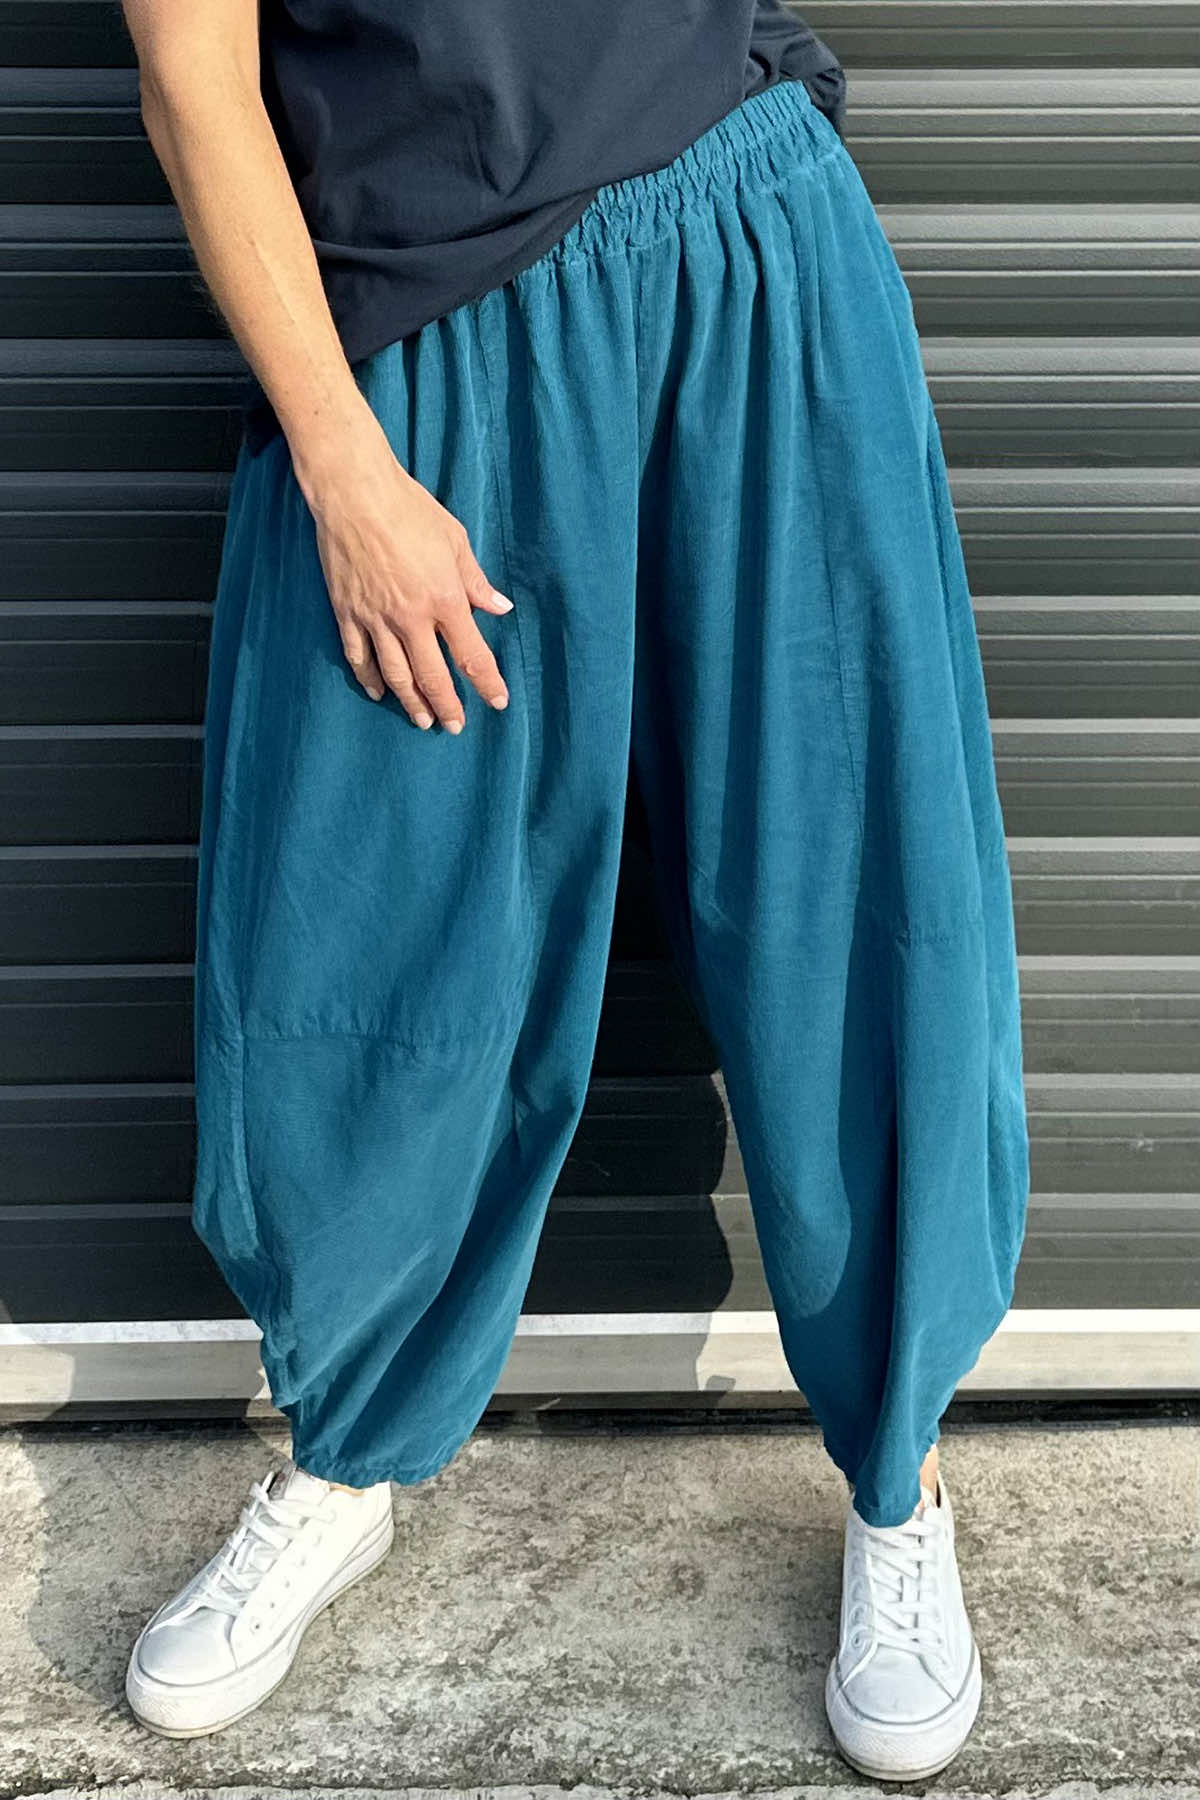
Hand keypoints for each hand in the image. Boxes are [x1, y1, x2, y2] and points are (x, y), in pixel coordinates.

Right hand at [301, 422, 512, 732]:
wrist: (355, 493)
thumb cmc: (409, 509)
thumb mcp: (455, 540)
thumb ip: (476, 581)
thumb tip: (500, 608)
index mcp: (444, 599)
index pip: (471, 655)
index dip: (487, 684)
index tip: (497, 702)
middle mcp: (411, 618)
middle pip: (432, 676)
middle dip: (447, 705)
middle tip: (454, 726)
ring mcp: (376, 619)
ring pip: (395, 674)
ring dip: (411, 702)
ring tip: (422, 720)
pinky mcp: (347, 612)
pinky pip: (358, 657)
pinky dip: (369, 679)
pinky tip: (378, 693)